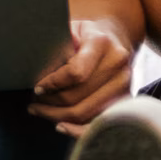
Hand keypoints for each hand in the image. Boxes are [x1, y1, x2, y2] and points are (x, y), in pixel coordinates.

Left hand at [31, 17, 134, 134]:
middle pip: (78, 96)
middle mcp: (117, 63)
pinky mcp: (125, 98)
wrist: (116, 37)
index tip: (37, 87)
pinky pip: (98, 123)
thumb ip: (57, 43)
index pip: (75, 73)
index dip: (52, 84)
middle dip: (49, 102)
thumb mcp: (72, 29)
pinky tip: (60, 126)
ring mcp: (124, 83)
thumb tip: (36, 63)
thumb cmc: (86, 35)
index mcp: (102, 42)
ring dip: (57, 116)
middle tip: (34, 100)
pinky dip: (77, 130)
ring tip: (41, 110)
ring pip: (85, 113)